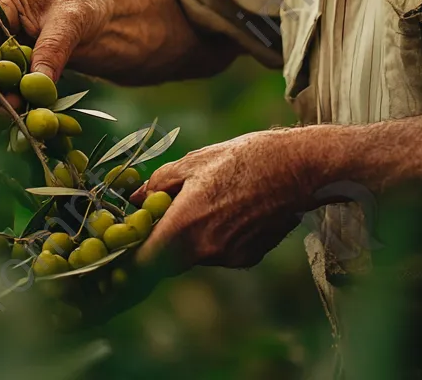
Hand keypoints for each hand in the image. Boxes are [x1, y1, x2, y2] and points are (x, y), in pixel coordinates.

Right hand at [0, 0, 112, 106]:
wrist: (116, 16)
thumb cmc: (91, 1)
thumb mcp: (72, 18)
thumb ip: (52, 48)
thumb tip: (35, 84)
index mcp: (6, 3)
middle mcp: (3, 29)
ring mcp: (14, 54)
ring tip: (9, 108)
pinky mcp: (27, 75)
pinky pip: (16, 91)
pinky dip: (18, 103)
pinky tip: (23, 115)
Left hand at [131, 129, 312, 269]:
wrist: (298, 167)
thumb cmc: (244, 158)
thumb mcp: (194, 161)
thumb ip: (159, 184)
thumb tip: (137, 198)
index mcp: (185, 226)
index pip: (143, 263)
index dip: (129, 258)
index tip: (123, 246)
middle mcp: (206, 251)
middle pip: (169, 258)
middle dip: (162, 239)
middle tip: (164, 212)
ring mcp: (229, 258)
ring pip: (196, 253)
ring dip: (192, 234)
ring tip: (209, 198)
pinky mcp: (249, 257)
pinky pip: (220, 251)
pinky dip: (217, 235)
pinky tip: (233, 207)